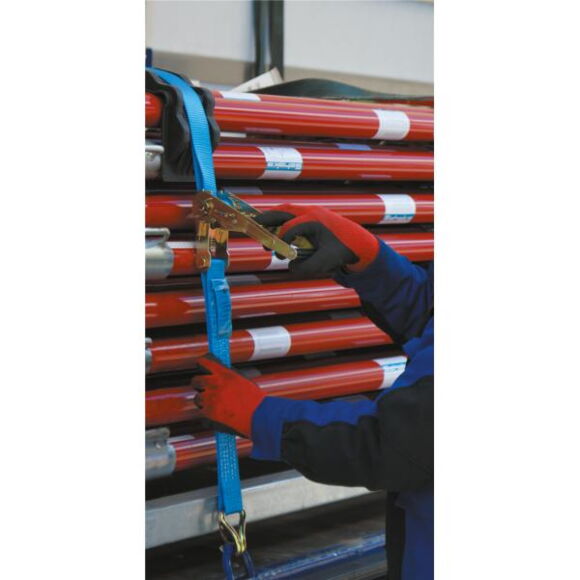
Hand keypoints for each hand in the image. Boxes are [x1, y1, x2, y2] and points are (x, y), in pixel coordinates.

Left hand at [192, 355, 264, 437]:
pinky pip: (201, 414)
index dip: (202, 365)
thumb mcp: (243, 380)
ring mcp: (210, 399)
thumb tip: (219, 374)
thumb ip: (228, 376)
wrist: (260, 416)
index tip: (202, 367)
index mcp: (224, 373)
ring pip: (197, 399)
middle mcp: (215, 384)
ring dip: (204, 402)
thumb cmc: (255, 400)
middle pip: (195, 381)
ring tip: (217, 406)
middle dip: (200, 385)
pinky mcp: (208, 414)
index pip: (204, 362)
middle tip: (206, 389)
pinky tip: (218, 416)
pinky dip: (208, 416)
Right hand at [255, 204, 379, 275]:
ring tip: (262, 227)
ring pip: (289, 210)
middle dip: (268, 218)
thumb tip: (290, 267)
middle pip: (285, 211)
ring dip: (275, 217)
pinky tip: (276, 229)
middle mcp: (312, 213)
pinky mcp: (314, 217)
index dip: (280, 240)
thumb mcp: (324, 262)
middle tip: (253, 225)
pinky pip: (294, 214)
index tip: (278, 255)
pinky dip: (283, 219)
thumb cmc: (343, 251)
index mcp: (314, 221)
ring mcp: (313, 213)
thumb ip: (305, 267)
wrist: (360, 244)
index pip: (290, 227)